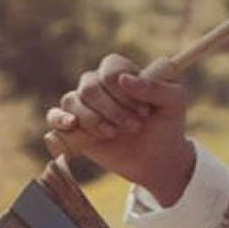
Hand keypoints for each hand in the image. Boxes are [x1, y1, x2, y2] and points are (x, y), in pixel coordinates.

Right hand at [46, 53, 190, 197]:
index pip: (110, 69)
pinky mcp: (74, 127)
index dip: (123, 91)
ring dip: (93, 120)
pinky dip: (59, 120)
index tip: (144, 111)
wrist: (156, 158)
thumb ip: (155, 87)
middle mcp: (98, 84)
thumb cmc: (166, 125)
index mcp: (120, 72)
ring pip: (72, 100)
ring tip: (113, 134)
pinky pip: (54, 116)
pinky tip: (72, 125)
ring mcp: (84, 104)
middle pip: (90, 87)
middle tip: (134, 127)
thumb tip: (123, 80)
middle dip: (113, 110)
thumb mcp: (174, 103)